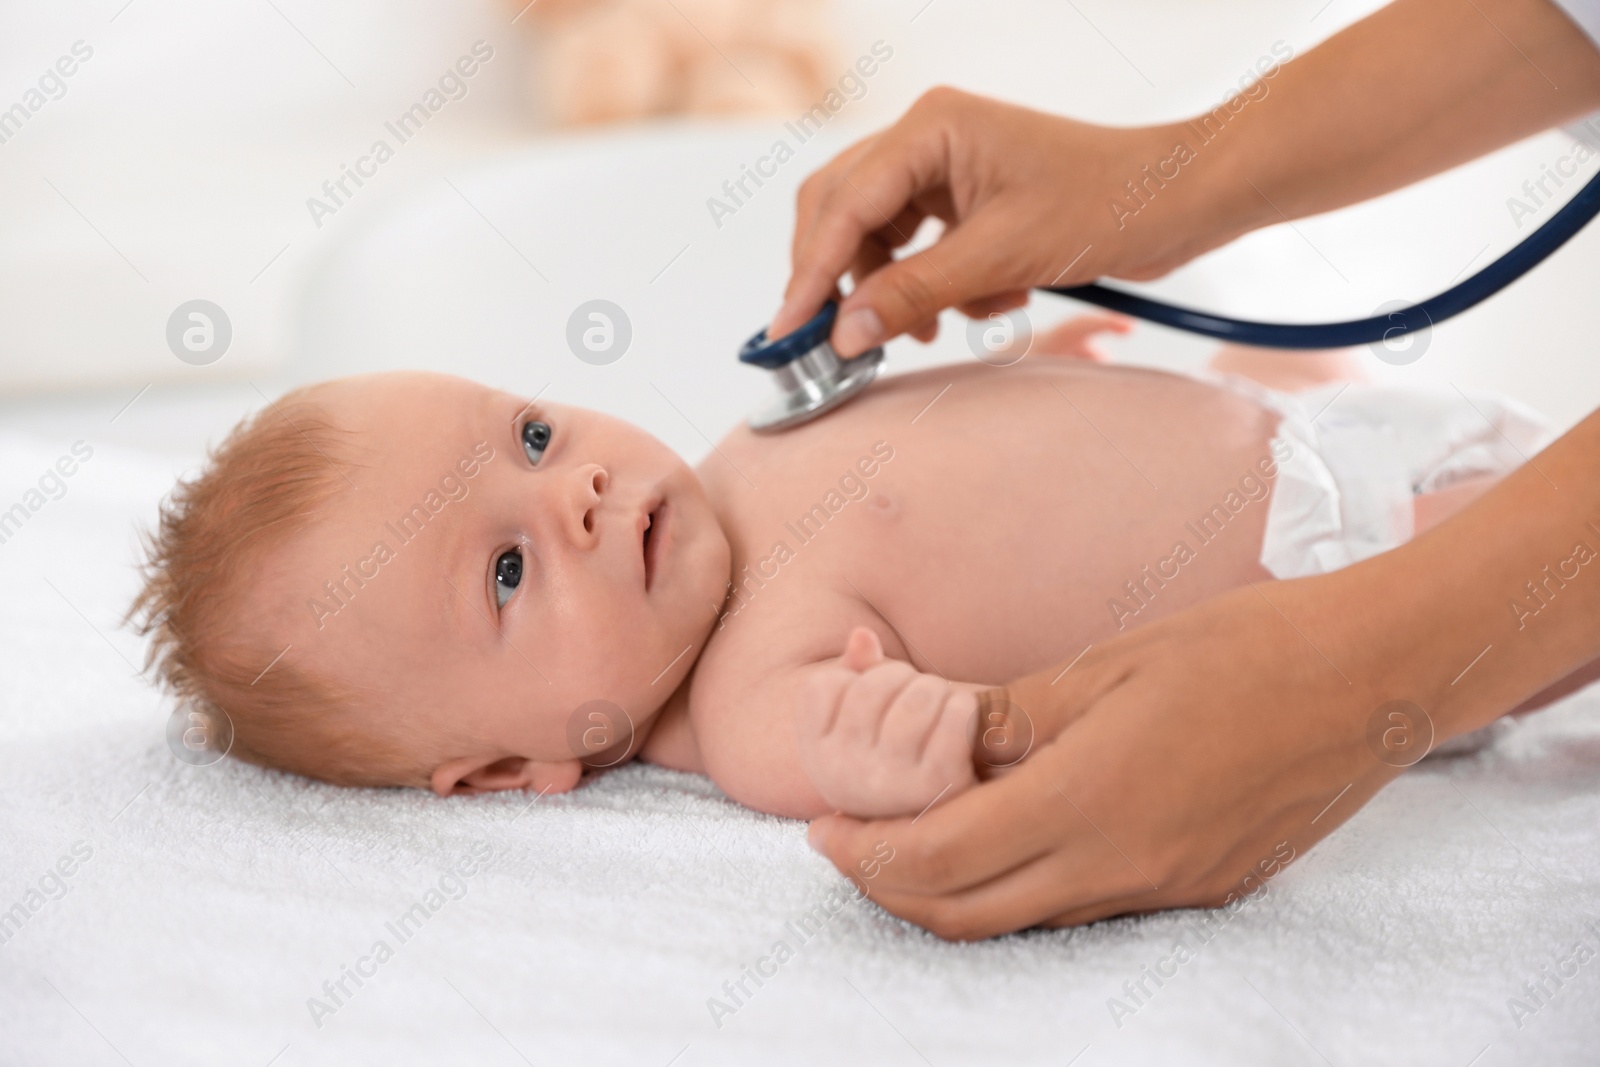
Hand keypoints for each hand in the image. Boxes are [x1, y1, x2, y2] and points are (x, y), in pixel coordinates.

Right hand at [765, 87, 1224, 355]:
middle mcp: (927, 137)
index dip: (811, 273)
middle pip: (842, 212)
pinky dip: (935, 286)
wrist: (1180, 199)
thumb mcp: (1002, 258)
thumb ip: (914, 292)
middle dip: (840, 279)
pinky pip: (918, 248)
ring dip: (896, 290)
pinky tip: (982, 304)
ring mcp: (944, 166)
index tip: (791, 331)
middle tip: (836, 341)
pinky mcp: (964, 197)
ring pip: (878, 236)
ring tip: (934, 329)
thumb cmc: (1106, 205)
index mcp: (930, 127)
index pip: (843, 204)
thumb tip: (844, 334)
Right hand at [796, 626, 981, 818]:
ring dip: (936, 690)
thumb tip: (863, 636)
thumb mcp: (860, 716)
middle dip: (904, 678)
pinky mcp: (940, 785)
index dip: (857, 678)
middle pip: (874, 685)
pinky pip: (955, 715)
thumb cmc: (893, 751)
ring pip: (919, 696)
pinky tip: (961, 720)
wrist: (937, 814)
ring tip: (938, 706)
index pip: (825, 685)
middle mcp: (843, 774)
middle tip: (916, 695)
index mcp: (816, 756)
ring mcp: (890, 784)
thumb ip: (855, 669)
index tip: (877, 697)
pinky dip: (964, 707)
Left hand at [805, 568, 1421, 938]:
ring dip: (950, 892)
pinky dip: (1020, 887)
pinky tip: (1008, 833)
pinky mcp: (1198, 890)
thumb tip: (934, 741)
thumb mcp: (1106, 668)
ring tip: (913, 836)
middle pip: (966, 914)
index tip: (823, 827)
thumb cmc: (1241, 650)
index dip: (866, 853)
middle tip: (849, 843)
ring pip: (1021, 920)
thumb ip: (1010, 718)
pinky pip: (1082, 908)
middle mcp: (1122, 867)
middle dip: (889, 888)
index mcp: (1088, 803)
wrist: (1371, 679)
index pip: (939, 859)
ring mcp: (1164, 889)